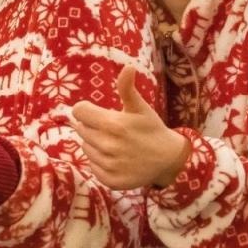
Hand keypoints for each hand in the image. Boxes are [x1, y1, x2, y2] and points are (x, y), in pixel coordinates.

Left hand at [70, 66, 188, 189]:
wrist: (169, 159)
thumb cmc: (151, 128)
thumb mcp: (139, 107)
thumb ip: (127, 89)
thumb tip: (127, 67)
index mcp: (113, 124)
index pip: (78, 112)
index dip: (87, 110)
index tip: (98, 113)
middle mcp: (108, 146)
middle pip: (81, 130)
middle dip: (93, 127)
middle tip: (112, 129)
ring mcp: (109, 165)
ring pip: (85, 148)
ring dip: (95, 144)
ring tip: (114, 143)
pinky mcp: (110, 180)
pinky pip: (92, 166)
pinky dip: (100, 162)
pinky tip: (115, 158)